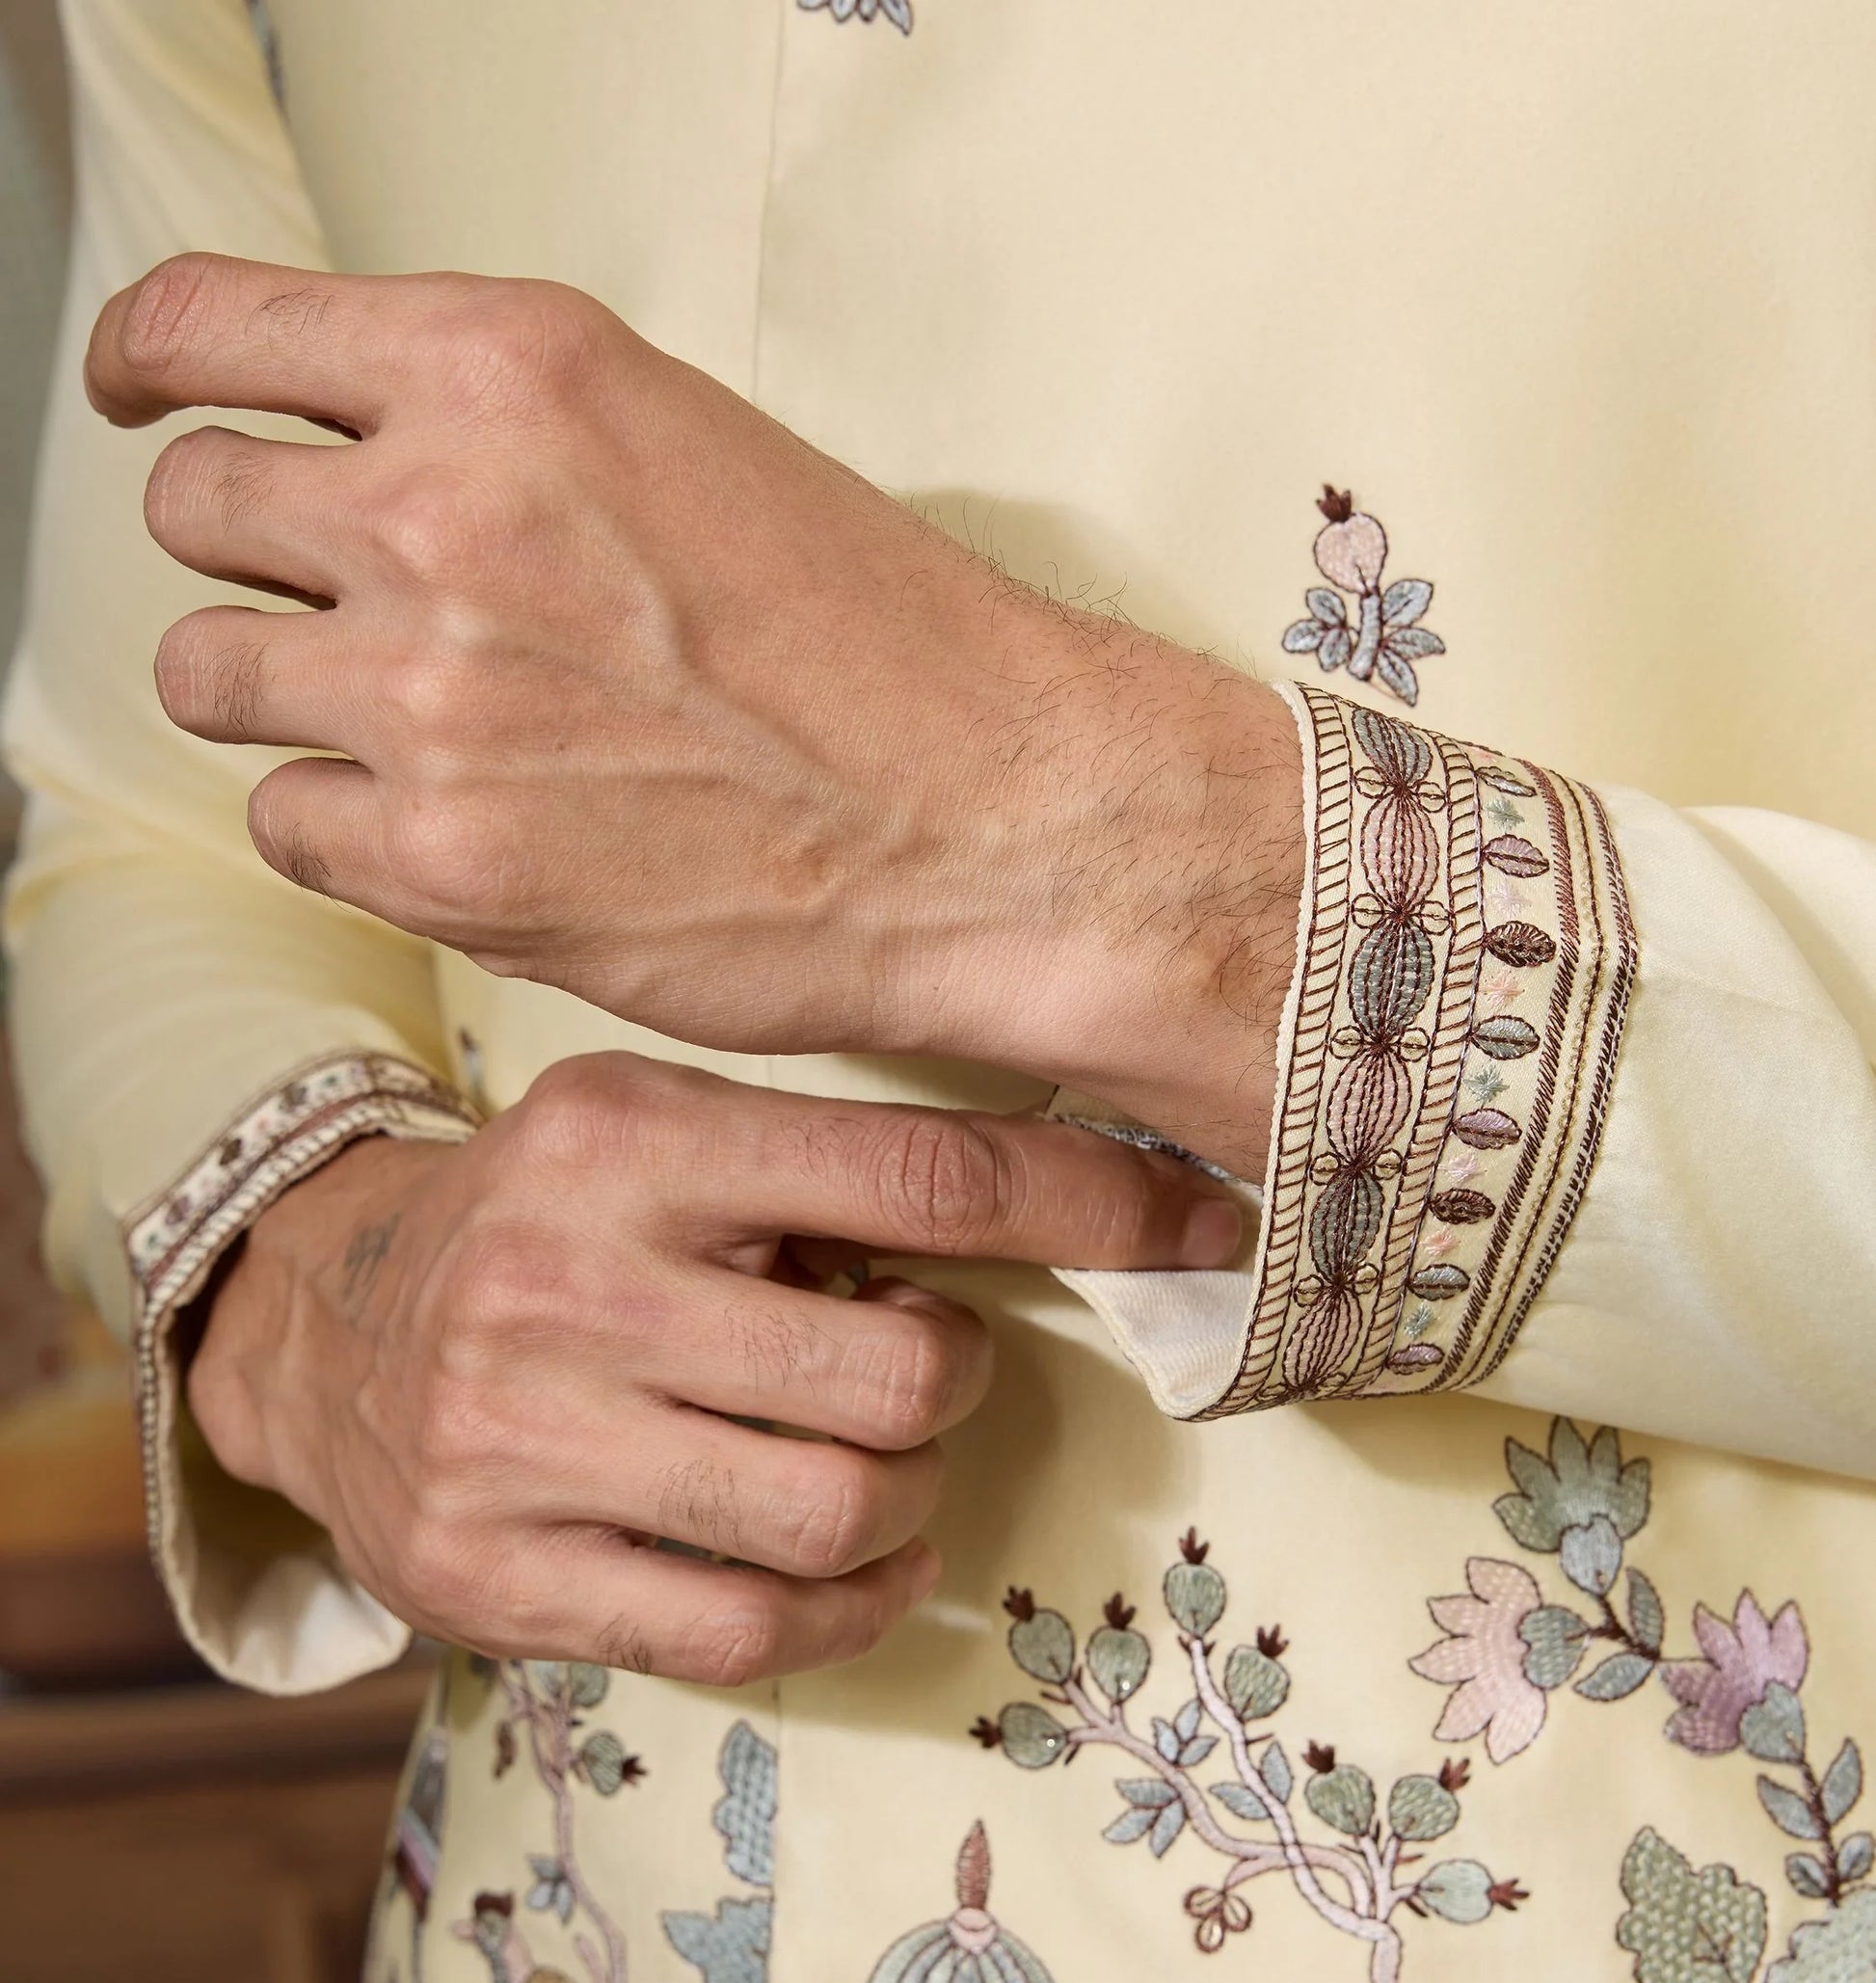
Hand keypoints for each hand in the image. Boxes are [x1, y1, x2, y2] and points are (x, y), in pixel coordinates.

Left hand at [89, 254, 1302, 1174]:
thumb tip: (359, 465)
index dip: (155, 364)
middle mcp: (445, 516)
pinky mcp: (441, 859)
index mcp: (509, 375)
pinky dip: (346, 830)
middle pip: (194, 505)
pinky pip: (285, 826)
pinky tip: (455, 823)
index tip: (148, 392)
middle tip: (334, 603)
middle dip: (249, 552)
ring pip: (210, 673)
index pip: (217, 328)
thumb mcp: (684, 447)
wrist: (988, 820)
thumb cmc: (878, 652)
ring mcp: (428, 695)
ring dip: (282, 696)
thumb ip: (501, 434)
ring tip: (408, 730)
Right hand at [188, 1053, 1240, 1680]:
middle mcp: (562, 1284)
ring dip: (907, 1503)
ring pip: (840, 1515)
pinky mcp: (497, 1579)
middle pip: (902, 1378)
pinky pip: (755, 1633)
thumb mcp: (662, 1137)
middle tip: (919, 1369)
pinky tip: (853, 1565)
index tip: (1207, 1227)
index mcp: (626, 1139)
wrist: (321, 1336)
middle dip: (956, 1385)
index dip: (1094, 1205)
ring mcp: (517, 1443)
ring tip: (870, 1463)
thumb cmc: (550, 1228)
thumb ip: (830, 1170)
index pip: (920, 1174)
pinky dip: (850, 1609)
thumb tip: (1092, 1200)